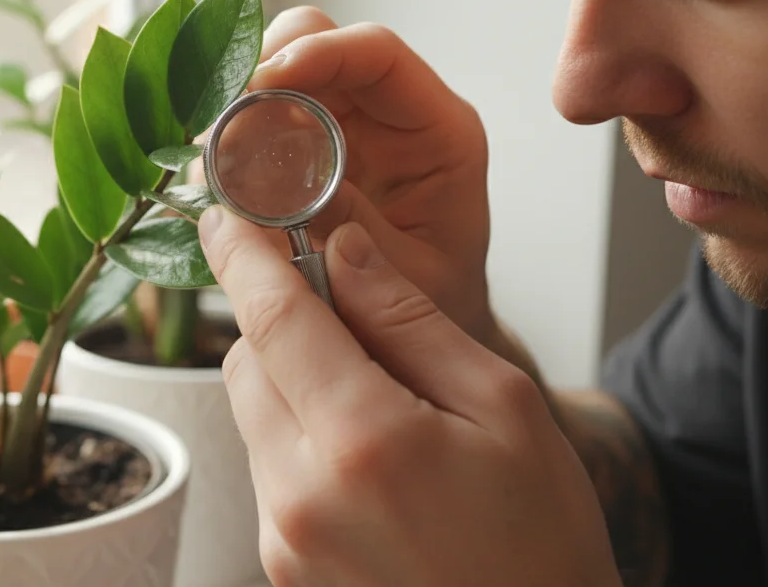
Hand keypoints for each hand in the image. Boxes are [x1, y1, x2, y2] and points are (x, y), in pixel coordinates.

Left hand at [200, 205, 618, 586]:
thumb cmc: (542, 541)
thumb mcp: (504, 409)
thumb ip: (410, 320)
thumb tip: (344, 250)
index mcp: (364, 442)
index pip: (272, 317)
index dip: (241, 254)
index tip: (225, 215)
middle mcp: (301, 495)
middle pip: (247, 363)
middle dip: (278, 319)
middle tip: (341, 306)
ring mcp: (283, 539)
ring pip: (253, 415)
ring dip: (290, 379)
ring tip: (377, 398)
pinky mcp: (280, 565)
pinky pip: (266, 468)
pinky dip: (299, 436)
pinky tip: (368, 455)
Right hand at [241, 8, 495, 344]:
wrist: (426, 338)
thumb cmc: (438, 302)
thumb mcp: (412, 282)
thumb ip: (357, 235)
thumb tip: (284, 193)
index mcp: (437, 132)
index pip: (378, 54)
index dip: (319, 52)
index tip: (262, 82)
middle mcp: (388, 114)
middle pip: (317, 41)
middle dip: (262, 69)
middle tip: (222, 124)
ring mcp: (341, 126)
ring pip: (276, 72)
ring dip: (236, 104)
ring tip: (210, 159)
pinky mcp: (304, 149)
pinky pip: (256, 118)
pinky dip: (227, 137)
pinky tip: (211, 175)